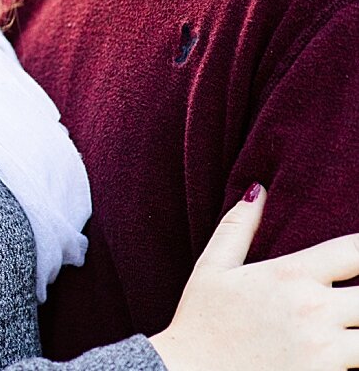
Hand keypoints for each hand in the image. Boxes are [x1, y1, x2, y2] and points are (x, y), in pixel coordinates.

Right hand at [149, 184, 358, 370]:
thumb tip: (258, 190)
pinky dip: (357, 356)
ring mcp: (324, 347)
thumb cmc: (200, 321)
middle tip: (354, 299)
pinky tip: (347, 352)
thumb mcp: (211, 268)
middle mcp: (313, 308)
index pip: (355, 250)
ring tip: (353, 324)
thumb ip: (236, 227)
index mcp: (290, 274)